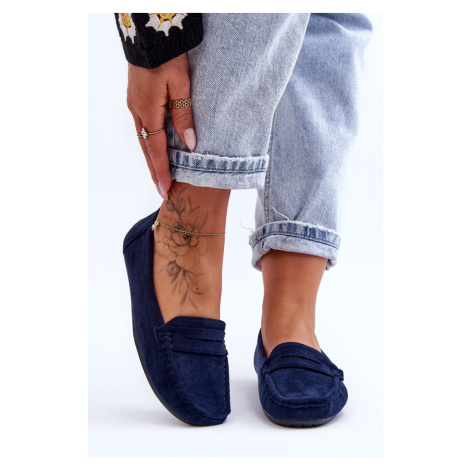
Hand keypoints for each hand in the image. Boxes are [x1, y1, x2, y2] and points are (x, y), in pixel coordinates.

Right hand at [126, 53, 195, 198]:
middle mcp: (138, 112)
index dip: (162, 172)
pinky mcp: (136, 100)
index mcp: (148, 112)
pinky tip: (155, 150)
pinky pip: (143, 129)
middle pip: (147, 150)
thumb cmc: (167, 58)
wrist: (148, 34)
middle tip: (162, 192)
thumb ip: (184, 116)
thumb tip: (189, 145)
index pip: (156, 150)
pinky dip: (149, 145)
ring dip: (151, 160)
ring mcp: (135, 106)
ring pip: (144, 140)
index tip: (165, 190)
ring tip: (159, 176)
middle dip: (154, 172)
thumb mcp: (182, 86)